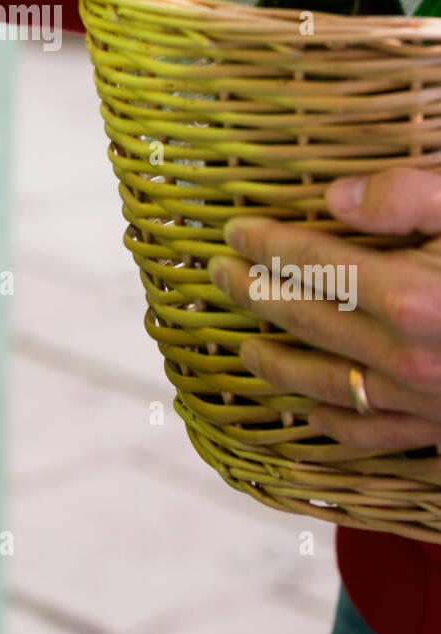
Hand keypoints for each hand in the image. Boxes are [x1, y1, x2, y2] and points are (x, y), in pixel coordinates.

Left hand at [207, 168, 440, 451]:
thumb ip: (412, 195)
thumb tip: (337, 198)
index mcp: (415, 297)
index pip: (315, 263)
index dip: (267, 245)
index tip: (232, 231)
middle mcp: (409, 358)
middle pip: (307, 322)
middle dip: (253, 295)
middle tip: (215, 275)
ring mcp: (425, 403)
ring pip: (328, 385)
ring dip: (277, 363)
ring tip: (244, 347)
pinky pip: (374, 438)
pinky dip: (334, 426)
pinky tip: (312, 414)